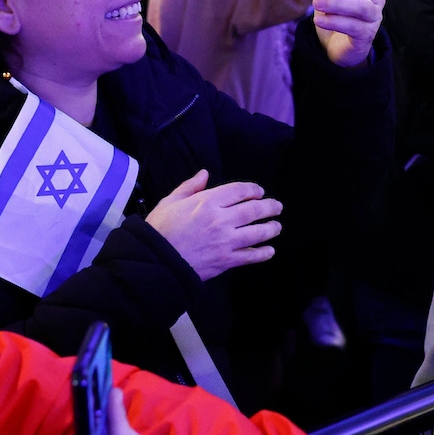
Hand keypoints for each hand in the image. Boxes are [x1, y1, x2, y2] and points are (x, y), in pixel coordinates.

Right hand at [145, 170, 281, 279]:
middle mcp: (221, 219)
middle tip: (277, 207)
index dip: (253, 190)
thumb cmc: (160, 229)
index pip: (239, 191)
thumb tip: (204, 174)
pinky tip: (270, 251)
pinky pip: (250, 256)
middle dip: (269, 207)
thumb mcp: (170, 201)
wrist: (156, 260)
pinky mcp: (226, 260)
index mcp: (207, 202)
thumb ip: (190, 187)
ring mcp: (226, 241)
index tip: (259, 192)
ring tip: (277, 227)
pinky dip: (263, 253)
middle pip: (254, 210)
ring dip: (271, 229)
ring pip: (257, 233)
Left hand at [313, 0, 383, 66]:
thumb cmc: (337, 16)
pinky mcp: (367, 36)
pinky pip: (354, 27)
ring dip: (337, 4)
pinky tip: (320, 20)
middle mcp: (375, 0)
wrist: (338, 47)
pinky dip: (335, 22)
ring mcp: (373, 19)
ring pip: (360, 7)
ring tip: (316, 3)